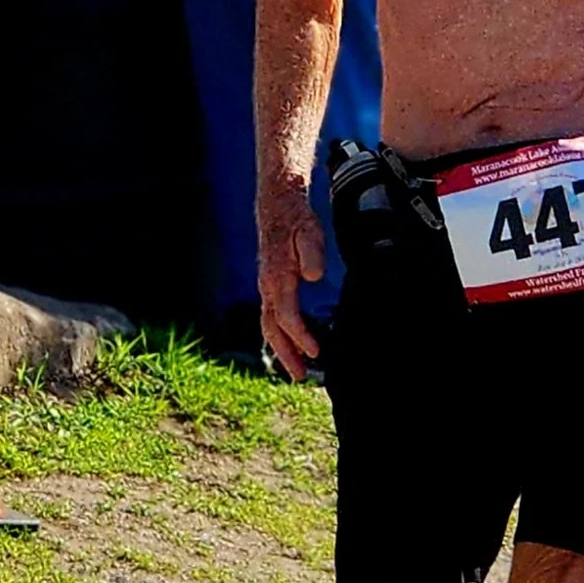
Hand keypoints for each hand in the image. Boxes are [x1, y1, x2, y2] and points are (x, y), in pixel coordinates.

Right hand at [258, 191, 326, 381]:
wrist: (278, 206)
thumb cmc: (296, 221)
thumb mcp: (309, 232)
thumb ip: (312, 253)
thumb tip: (314, 276)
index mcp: (277, 278)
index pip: (286, 315)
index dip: (301, 336)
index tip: (316, 352)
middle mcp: (268, 287)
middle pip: (273, 329)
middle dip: (287, 354)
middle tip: (301, 376)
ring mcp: (267, 288)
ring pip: (269, 327)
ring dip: (282, 350)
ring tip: (297, 370)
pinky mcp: (271, 287)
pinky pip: (271, 318)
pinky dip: (279, 337)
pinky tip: (291, 346)